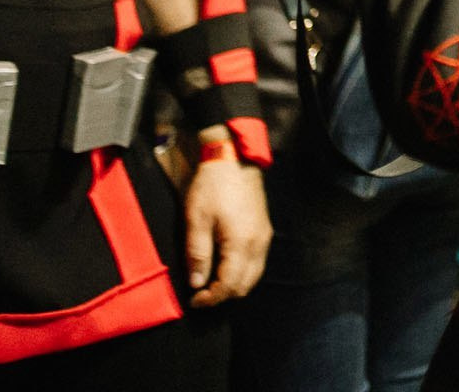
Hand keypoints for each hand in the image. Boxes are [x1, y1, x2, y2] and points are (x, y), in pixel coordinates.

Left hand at [182, 141, 270, 307]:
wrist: (233, 158)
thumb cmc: (212, 186)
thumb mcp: (197, 219)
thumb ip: (197, 253)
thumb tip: (196, 283)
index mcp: (241, 243)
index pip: (230, 285)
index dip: (212, 298)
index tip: (194, 300)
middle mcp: (258, 244)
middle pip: (246, 285)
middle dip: (224, 295)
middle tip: (201, 293)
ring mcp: (264, 237)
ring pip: (254, 275)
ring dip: (234, 284)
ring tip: (211, 282)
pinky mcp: (264, 229)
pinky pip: (257, 262)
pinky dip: (242, 272)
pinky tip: (225, 265)